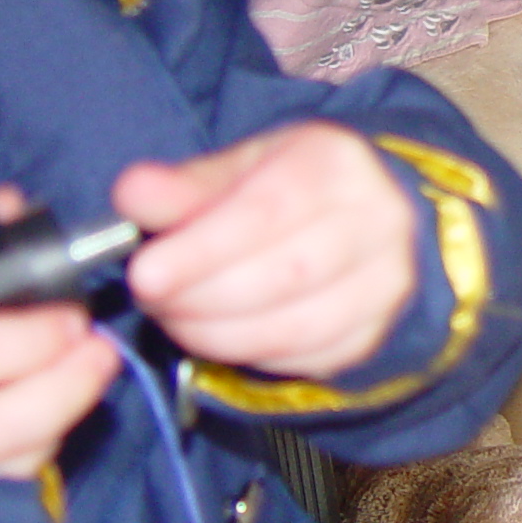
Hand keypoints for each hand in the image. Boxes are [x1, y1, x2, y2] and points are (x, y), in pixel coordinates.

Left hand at [114, 123, 415, 378]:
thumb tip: (134, 194)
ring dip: (219, 333)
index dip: (202, 250)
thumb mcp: (239, 167)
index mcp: (338, 163)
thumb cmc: (294, 186)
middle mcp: (379, 221)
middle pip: (285, 274)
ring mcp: (388, 282)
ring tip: (177, 318)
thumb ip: (185, 186)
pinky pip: (308, 359)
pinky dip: (252, 355)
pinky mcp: (379, 331)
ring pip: (297, 326)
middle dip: (201, 296)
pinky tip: (222, 335)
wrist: (370, 215)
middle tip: (152, 299)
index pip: (269, 212)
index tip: (144, 274)